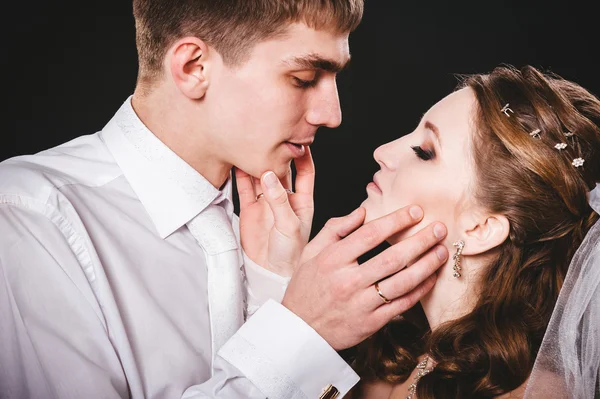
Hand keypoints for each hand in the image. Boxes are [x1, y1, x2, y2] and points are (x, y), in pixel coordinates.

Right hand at [236, 148, 314, 275]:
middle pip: (281, 169)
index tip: (298, 139)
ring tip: (249, 145)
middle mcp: (285, 198)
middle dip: (276, 153)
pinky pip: (244, 187)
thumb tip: (268, 174)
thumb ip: (279, 200)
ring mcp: (266, 202)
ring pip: (261, 175)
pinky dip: (239, 175)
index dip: (303, 155)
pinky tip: (235, 161)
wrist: (270, 273)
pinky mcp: (249, 209)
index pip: (306, 171)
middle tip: (269, 137)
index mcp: (302, 200)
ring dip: (256, 162)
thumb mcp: (289, 225)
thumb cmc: (289, 254)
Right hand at [282, 205, 448, 349]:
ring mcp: (360, 304)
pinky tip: (431, 277)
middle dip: (421, 241)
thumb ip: (335, 228)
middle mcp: (347, 281)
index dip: (396, 220)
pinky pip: (402, 305)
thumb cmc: (306, 287)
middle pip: (392, 258)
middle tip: (439, 229)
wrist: (300, 329)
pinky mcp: (370, 323)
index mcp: (332, 260)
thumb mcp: (311, 252)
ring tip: (442, 251)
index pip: (370, 235)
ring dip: (427, 265)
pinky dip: (420, 290)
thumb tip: (362, 211)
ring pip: (402, 282)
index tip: (416, 211)